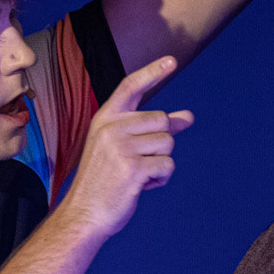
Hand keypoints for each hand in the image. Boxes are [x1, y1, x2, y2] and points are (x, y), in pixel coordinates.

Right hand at [52, 55, 193, 241]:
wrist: (85, 213)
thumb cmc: (105, 180)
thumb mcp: (121, 147)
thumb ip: (152, 129)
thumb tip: (188, 117)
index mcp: (104, 119)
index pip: (130, 87)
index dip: (152, 72)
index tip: (171, 60)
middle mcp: (111, 128)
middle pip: (161, 120)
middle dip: (161, 141)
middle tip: (141, 160)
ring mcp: (121, 147)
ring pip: (168, 143)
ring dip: (161, 162)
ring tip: (138, 174)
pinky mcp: (133, 168)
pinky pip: (167, 165)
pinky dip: (160, 178)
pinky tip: (141, 186)